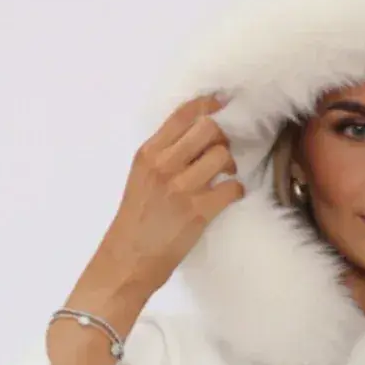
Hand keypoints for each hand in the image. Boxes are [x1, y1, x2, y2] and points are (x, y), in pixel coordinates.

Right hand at [98, 92, 244, 298]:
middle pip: (208, 129)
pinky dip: (237, 190)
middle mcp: (164, 165)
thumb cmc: (135, 222)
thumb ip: (162, 157)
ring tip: (226, 176)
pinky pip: (232, 187)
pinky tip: (231, 195)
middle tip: (221, 154)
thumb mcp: (141, 178)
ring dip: (231, 165)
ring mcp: (181, 188)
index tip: (222, 104)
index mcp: (148, 153)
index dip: (208, 105)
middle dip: (221, 138)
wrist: (128, 260)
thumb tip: (192, 139)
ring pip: (222, 155)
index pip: (183, 115)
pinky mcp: (198, 212)